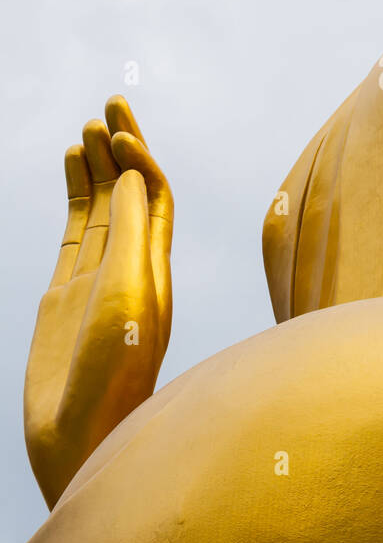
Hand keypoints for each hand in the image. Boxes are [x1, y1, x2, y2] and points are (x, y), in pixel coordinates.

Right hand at [24, 96, 172, 507]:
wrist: (80, 441)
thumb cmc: (112, 378)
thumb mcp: (126, 299)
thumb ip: (129, 238)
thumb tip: (133, 177)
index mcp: (155, 268)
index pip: (154, 195)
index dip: (139, 158)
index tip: (116, 127)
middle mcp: (132, 268)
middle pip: (132, 192)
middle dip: (122, 146)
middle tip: (109, 102)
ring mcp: (98, 279)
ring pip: (103, 206)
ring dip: (98, 165)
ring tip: (87, 128)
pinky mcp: (67, 294)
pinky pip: (76, 230)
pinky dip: (75, 193)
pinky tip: (71, 165)